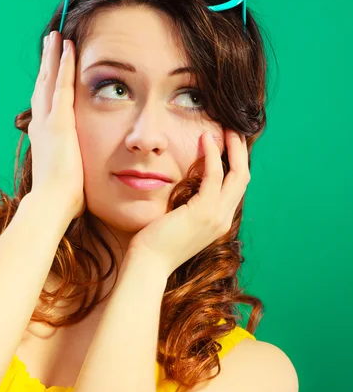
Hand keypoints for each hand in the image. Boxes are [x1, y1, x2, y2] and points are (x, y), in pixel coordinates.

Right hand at [28, 32, 85, 221]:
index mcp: (44, 137)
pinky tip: (68, 47)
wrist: (52, 204)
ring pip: (50, 79)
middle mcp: (42, 125)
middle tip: (50, 42)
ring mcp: (49, 121)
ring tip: (56, 36)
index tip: (51, 68)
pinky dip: (64, 65)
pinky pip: (62, 85)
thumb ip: (71, 165)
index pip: (46, 104)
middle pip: (43, 85)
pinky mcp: (59, 121)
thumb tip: (78, 171)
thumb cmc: (61, 198)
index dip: (48, 83)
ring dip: (54, 56)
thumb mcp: (65, 175)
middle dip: (47, 63)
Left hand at [127, 129, 250, 274]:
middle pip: (243, 177)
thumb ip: (190, 202)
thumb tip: (188, 180)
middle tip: (233, 129)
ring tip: (226, 128)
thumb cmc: (157, 241)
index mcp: (219, 221)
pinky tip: (205, 139)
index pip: (236, 187)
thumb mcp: (180, 219)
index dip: (236, 163)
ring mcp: (217, 216)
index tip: (229, 143)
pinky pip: (215, 176)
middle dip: (241, 151)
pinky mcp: (203, 211)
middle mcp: (224, 218)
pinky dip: (213, 155)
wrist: (149, 263)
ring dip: (233, 148)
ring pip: (237, 174)